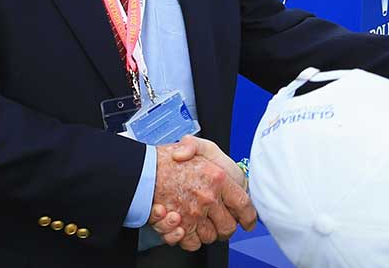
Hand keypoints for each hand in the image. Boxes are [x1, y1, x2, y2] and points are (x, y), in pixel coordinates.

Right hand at [150, 136, 254, 250]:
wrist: (139, 171)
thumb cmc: (165, 159)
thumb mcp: (195, 146)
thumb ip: (211, 153)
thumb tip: (222, 171)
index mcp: (218, 178)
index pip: (244, 204)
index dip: (248, 217)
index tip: (248, 222)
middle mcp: (208, 198)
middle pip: (228, 227)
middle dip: (225, 228)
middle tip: (219, 223)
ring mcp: (193, 214)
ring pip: (210, 237)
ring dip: (206, 233)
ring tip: (199, 222)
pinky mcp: (178, 226)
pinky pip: (191, 242)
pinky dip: (189, 239)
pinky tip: (184, 227)